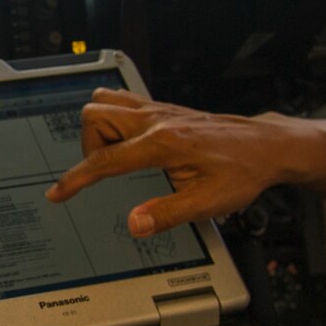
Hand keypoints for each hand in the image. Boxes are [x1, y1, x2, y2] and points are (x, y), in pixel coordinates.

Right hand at [45, 89, 309, 234]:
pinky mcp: (164, 109)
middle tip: (105, 172)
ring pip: (104, 102)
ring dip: (99, 128)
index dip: (77, 179)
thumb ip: (168, 214)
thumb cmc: (242, 171)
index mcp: (163, 144)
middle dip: (88, 147)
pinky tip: (128, 141)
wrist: (266, 146)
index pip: (105, 160)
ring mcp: (159, 110)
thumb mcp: (208, 202)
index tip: (59, 193)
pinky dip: (114, 119)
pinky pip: (123, 101)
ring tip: (116, 155)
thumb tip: (135, 225)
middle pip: (95, 117)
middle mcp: (156, 121)